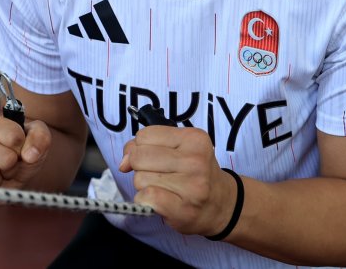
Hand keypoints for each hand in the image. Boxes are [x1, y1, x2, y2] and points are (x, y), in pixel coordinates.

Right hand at [0, 108, 51, 191]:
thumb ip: (41, 138)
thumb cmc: (18, 155)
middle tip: (5, 165)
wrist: (4, 178)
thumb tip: (30, 155)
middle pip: (5, 157)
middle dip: (11, 166)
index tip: (15, 149)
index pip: (14, 137)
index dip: (22, 149)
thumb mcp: (36, 141)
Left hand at [119, 126, 236, 235]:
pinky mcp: (183, 209)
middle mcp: (195, 160)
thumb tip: (124, 161)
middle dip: (140, 167)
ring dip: (144, 186)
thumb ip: (147, 146)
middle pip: (139, 157)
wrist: (222, 204)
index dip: (140, 147)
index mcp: (193, 138)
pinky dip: (145, 200)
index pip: (144, 135)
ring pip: (140, 178)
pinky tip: (160, 201)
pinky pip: (146, 197)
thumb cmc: (195, 174)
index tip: (152, 157)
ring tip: (165, 188)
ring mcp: (191, 186)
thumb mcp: (179, 149)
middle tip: (158, 174)